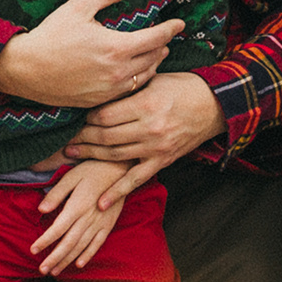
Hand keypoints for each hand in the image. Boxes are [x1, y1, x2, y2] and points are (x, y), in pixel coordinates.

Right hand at [0, 0, 183, 108]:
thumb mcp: (78, 7)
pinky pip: (128, 91)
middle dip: (163, 46)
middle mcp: (118, 72)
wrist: (25, 70)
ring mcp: (110, 89)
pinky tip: (135, 73)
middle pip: (154, 58)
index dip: (171, 29)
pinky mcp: (100, 100)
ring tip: (155, 55)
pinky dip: (137, 80)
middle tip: (166, 38)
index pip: (156, 38)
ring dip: (153, 64)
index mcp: (117, 48)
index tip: (179, 24)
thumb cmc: (50, 36)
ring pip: (144, 77)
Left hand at [30, 161, 128, 274]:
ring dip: (67, 260)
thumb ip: (56, 193)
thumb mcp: (72, 176)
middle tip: (41, 270)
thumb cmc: (93, 169)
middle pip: (68, 243)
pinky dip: (88, 255)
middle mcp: (88, 218)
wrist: (122, 168)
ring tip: (55, 271)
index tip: (33, 250)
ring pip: (81, 246)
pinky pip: (98, 244)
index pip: (57, 229)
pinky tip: (78, 264)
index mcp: (77, 206)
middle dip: (54, 258)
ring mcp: (100, 223)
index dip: (44, 241)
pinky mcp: (109, 224)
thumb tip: (40, 210)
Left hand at [63, 73, 223, 206]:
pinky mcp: (163, 161)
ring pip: (114, 155)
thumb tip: (100, 91)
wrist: (215, 105)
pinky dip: (117, 192)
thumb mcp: (156, 79)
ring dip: (91, 156)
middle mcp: (149, 128)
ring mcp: (156, 147)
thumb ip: (130, 89)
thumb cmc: (184, 87)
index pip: (104, 115)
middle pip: (105, 136)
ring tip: (72, 154)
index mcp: (146, 104)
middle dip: (82, 137)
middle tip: (66, 137)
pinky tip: (100, 201)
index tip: (78, 115)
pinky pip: (136, 179)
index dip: (87, 117)